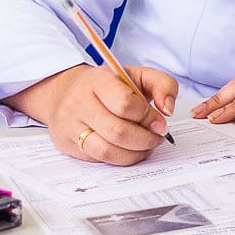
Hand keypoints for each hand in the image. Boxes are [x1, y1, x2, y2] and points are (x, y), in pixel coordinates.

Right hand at [8, 63, 180, 164]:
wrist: (66, 92)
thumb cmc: (107, 85)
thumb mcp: (136, 75)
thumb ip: (162, 84)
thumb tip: (168, 110)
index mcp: (98, 81)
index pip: (125, 104)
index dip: (148, 118)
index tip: (161, 123)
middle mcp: (79, 103)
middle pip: (118, 131)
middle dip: (145, 139)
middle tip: (157, 137)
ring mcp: (71, 125)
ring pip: (108, 150)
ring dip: (135, 153)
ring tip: (147, 146)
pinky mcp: (68, 144)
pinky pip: (99, 159)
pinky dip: (121, 158)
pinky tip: (131, 151)